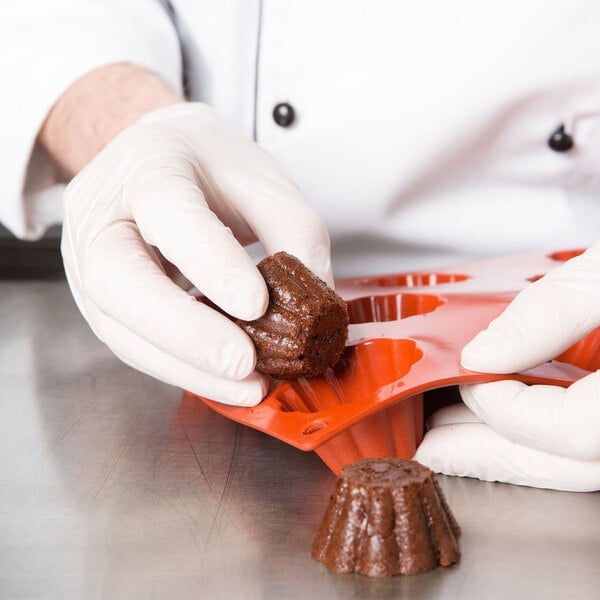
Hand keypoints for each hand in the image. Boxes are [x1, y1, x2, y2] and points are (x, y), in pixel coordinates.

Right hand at [61, 102, 331, 405]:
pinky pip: (135, 344)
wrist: (156, 161)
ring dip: (187, 366)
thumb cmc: (207, 166)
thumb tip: (317, 303)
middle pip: (118, 280)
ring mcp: (88, 263)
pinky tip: (224, 381)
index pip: (169, 213)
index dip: (211, 262)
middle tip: (242, 364)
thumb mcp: (262, 178)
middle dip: (184, 332)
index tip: (257, 305)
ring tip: (247, 386)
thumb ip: (295, 231)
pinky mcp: (101, 302)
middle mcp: (102, 216)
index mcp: (147, 165)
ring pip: (121, 327)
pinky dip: (182, 369)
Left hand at [415, 243, 599, 490]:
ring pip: (586, 461)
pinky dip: (547, 432)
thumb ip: (551, 313)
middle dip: (495, 455)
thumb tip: (484, 353)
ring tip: (460, 439)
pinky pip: (593, 438)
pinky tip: (512, 418)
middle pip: (574, 465)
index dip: (508, 408)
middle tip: (437, 448)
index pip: (574, 431)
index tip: (469, 376)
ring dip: (517, 450)